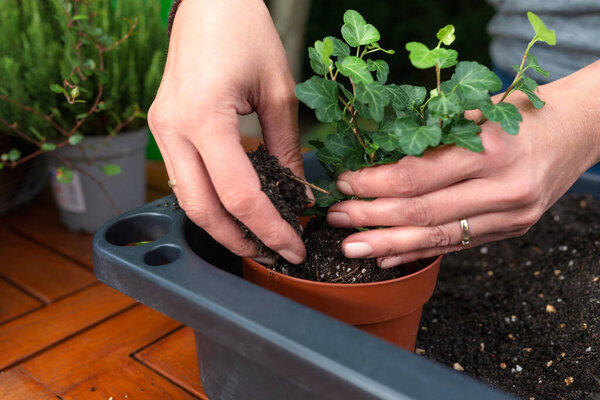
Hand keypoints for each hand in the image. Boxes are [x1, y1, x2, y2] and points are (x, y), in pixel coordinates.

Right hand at [148, 0, 305, 262]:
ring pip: (188, 201)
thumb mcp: (278, 91)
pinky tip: (235, 211)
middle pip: (203, 210)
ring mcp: (161, 130)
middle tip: (274, 255)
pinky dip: (210, 202)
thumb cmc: (246, 32)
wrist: (208, 1)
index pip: (239, 196)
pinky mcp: (163, 128)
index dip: (270, 229)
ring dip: (222, 227)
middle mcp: (173, 130)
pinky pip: (184, 180)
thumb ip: (286, 148)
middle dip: (240, 241)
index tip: (293, 247)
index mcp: (204, 119)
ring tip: (258, 239)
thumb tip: (297, 195)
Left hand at [327, 61, 599, 267]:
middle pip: (422, 213)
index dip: (373, 184)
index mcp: (489, 148)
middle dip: (371, 218)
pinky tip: (389, 256)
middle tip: (337, 219)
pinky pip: (457, 247)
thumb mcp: (477, 111)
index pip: (416, 176)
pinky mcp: (513, 231)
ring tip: (353, 247)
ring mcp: (511, 216)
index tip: (344, 183)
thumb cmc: (521, 114)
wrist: (579, 130)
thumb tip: (376, 163)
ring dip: (389, 245)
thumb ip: (433, 138)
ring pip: (438, 238)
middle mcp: (502, 188)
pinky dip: (420, 252)